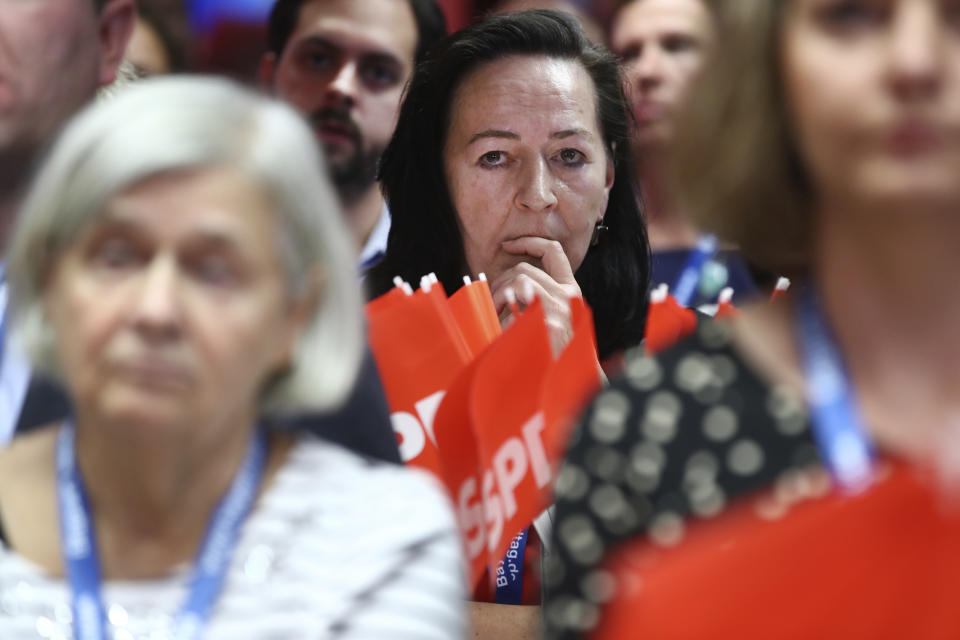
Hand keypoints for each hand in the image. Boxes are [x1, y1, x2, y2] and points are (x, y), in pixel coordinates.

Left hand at [489, 237, 581, 355]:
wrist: (568, 382)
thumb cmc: (551, 353)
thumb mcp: (548, 318)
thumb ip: (534, 296)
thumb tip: (507, 282)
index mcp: (570, 291)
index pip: (553, 251)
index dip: (529, 242)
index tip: (508, 245)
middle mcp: (569, 295)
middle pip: (525, 269)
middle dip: (501, 281)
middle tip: (493, 301)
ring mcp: (561, 307)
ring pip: (521, 278)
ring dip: (500, 293)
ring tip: (497, 314)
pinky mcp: (550, 321)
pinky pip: (518, 298)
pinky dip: (503, 309)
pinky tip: (502, 325)